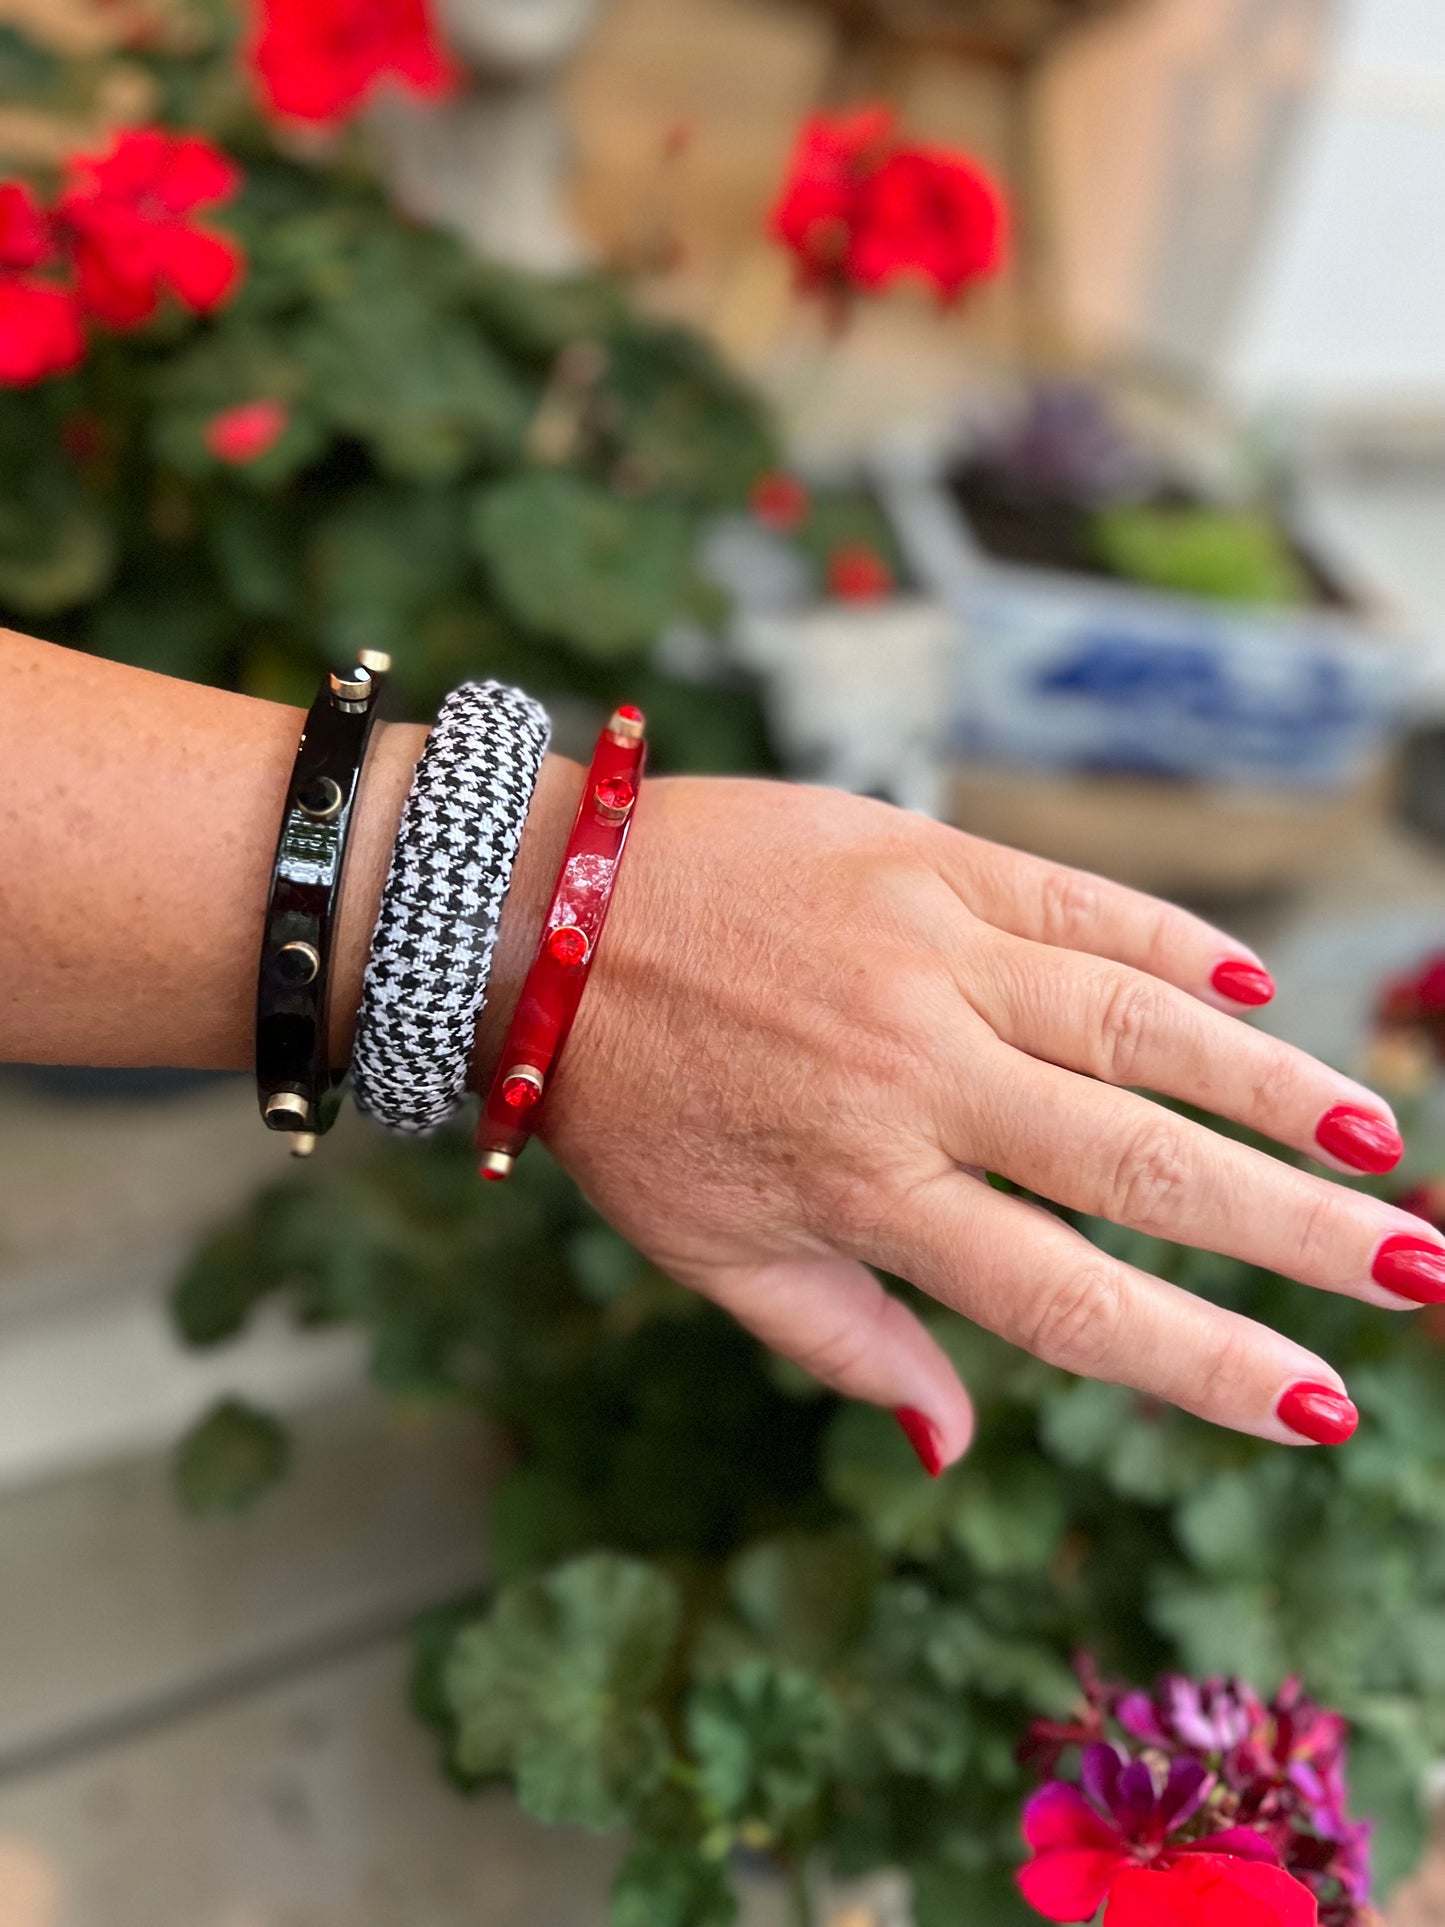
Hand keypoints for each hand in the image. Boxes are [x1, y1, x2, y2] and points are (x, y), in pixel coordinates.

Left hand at [533, 774, 1443, 1469]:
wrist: (542, 914)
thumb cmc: (624, 1096)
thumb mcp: (707, 1247)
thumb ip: (841, 1340)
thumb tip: (952, 1441)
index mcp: (863, 1188)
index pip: (1069, 1299)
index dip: (1204, 1361)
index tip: (1323, 1406)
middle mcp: (915, 1074)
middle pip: (1142, 1165)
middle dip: (1297, 1230)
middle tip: (1424, 1271)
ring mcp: (929, 952)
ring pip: (1140, 1023)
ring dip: (1273, 1085)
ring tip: (1379, 1141)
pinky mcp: (923, 856)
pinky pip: (1077, 902)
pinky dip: (1172, 941)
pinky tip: (1253, 981)